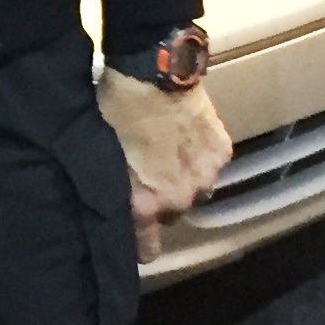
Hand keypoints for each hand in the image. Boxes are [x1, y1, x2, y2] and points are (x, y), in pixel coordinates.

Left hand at [94, 68, 233, 262]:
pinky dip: (201, 154)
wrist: (152, 74)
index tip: (135, 232)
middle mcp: (179, 200)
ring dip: (184, 177)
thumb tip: (115, 203)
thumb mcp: (104, 156)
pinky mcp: (221, 152)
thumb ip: (115, 188)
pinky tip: (188, 134)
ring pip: (195, 189)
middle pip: (172, 214)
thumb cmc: (115, 111)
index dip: (140, 243)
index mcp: (145, 205)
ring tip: (170, 151)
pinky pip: (211, 164)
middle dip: (162, 199)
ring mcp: (204, 177)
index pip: (148, 250)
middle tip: (150, 172)